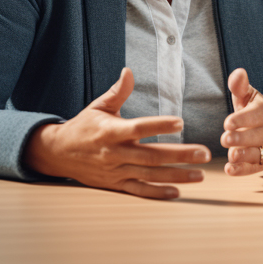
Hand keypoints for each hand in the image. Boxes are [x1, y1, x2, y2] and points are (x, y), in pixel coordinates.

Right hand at [23, 67, 210, 197]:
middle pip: (151, 156)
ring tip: (200, 174)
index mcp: (111, 131)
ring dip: (176, 175)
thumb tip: (129, 71)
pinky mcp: (115, 184)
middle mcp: (115, 153)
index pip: (138, 128)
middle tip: (204, 153)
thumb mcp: (98, 106)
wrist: (58, 154)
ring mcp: (116, 171)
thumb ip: (118, 92)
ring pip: (149, 175)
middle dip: (180, 155)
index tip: (180, 122)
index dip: (158, 125)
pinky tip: (177, 192)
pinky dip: (157, 193)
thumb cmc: (83, 127)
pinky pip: (139, 190)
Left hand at [221, 67, 262, 175]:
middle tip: (225, 139)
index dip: (242, 120)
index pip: (255, 116)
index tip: (228, 123)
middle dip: (240, 138)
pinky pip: (253, 169)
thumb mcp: (249, 97)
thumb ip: (240, 86)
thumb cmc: (256, 111)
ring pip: (255, 154)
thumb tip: (238, 72)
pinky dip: (242, 170)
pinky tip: (229, 169)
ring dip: (243, 155)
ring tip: (231, 154)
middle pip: (256, 137)